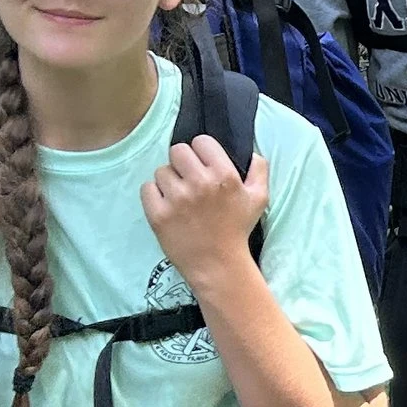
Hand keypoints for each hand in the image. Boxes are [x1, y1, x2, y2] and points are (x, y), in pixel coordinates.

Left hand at [142, 134, 269, 287]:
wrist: (217, 264)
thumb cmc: (237, 229)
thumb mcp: (259, 198)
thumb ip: (259, 169)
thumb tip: (250, 151)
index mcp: (224, 175)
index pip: (201, 141)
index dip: (202, 152)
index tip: (203, 166)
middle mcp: (200, 183)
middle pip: (177, 151)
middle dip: (182, 163)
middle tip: (188, 179)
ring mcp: (177, 199)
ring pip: (161, 171)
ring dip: (169, 181)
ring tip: (179, 197)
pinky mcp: (158, 214)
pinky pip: (147, 188)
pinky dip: (154, 195)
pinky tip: (166, 205)